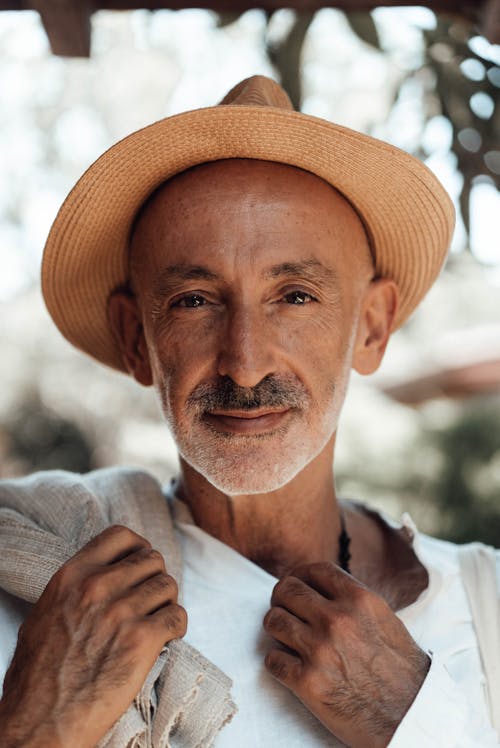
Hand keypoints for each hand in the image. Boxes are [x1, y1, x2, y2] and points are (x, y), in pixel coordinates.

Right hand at [0, 524, 186, 747]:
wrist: (40, 723)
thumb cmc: (38, 677)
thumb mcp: (44, 614)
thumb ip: (74, 588)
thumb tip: (100, 575)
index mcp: (72, 576)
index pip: (120, 536)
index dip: (137, 548)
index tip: (140, 565)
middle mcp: (97, 587)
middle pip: (151, 559)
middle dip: (155, 578)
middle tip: (151, 600)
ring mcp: (121, 612)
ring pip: (168, 585)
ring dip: (167, 602)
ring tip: (157, 620)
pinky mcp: (141, 640)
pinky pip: (177, 616)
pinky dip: (177, 626)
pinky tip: (166, 638)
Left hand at [263, 562, 429, 747]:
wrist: (412, 717)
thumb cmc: (403, 672)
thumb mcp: (384, 620)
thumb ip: (352, 602)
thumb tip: (321, 591)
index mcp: (359, 600)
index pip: (315, 570)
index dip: (300, 574)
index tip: (297, 583)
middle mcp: (337, 620)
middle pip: (287, 590)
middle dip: (281, 598)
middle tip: (284, 608)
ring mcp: (320, 649)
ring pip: (274, 621)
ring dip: (277, 628)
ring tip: (286, 636)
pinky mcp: (307, 682)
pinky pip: (272, 660)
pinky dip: (277, 662)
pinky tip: (290, 665)